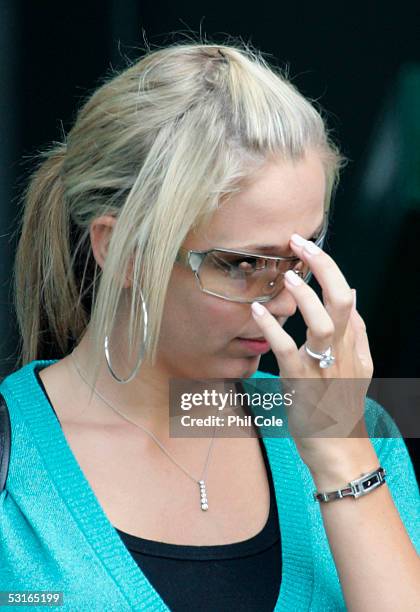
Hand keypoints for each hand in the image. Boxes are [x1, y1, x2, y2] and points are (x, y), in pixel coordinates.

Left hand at [250, 232, 373, 474]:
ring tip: (288, 274)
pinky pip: (287, 351)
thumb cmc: (341, 402)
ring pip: (320, 324)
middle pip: (340, 301)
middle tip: (299, 243)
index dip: (329, 267)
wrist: (338, 446)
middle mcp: (342, 351)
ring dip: (304, 297)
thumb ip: (355, 329)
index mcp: (353, 343)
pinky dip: (272, 329)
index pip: (346, 295)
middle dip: (323, 268)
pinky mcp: (301, 384)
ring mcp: (323, 367)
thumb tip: (352, 293)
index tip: (308, 246)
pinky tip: (257, 312)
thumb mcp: (358, 364)